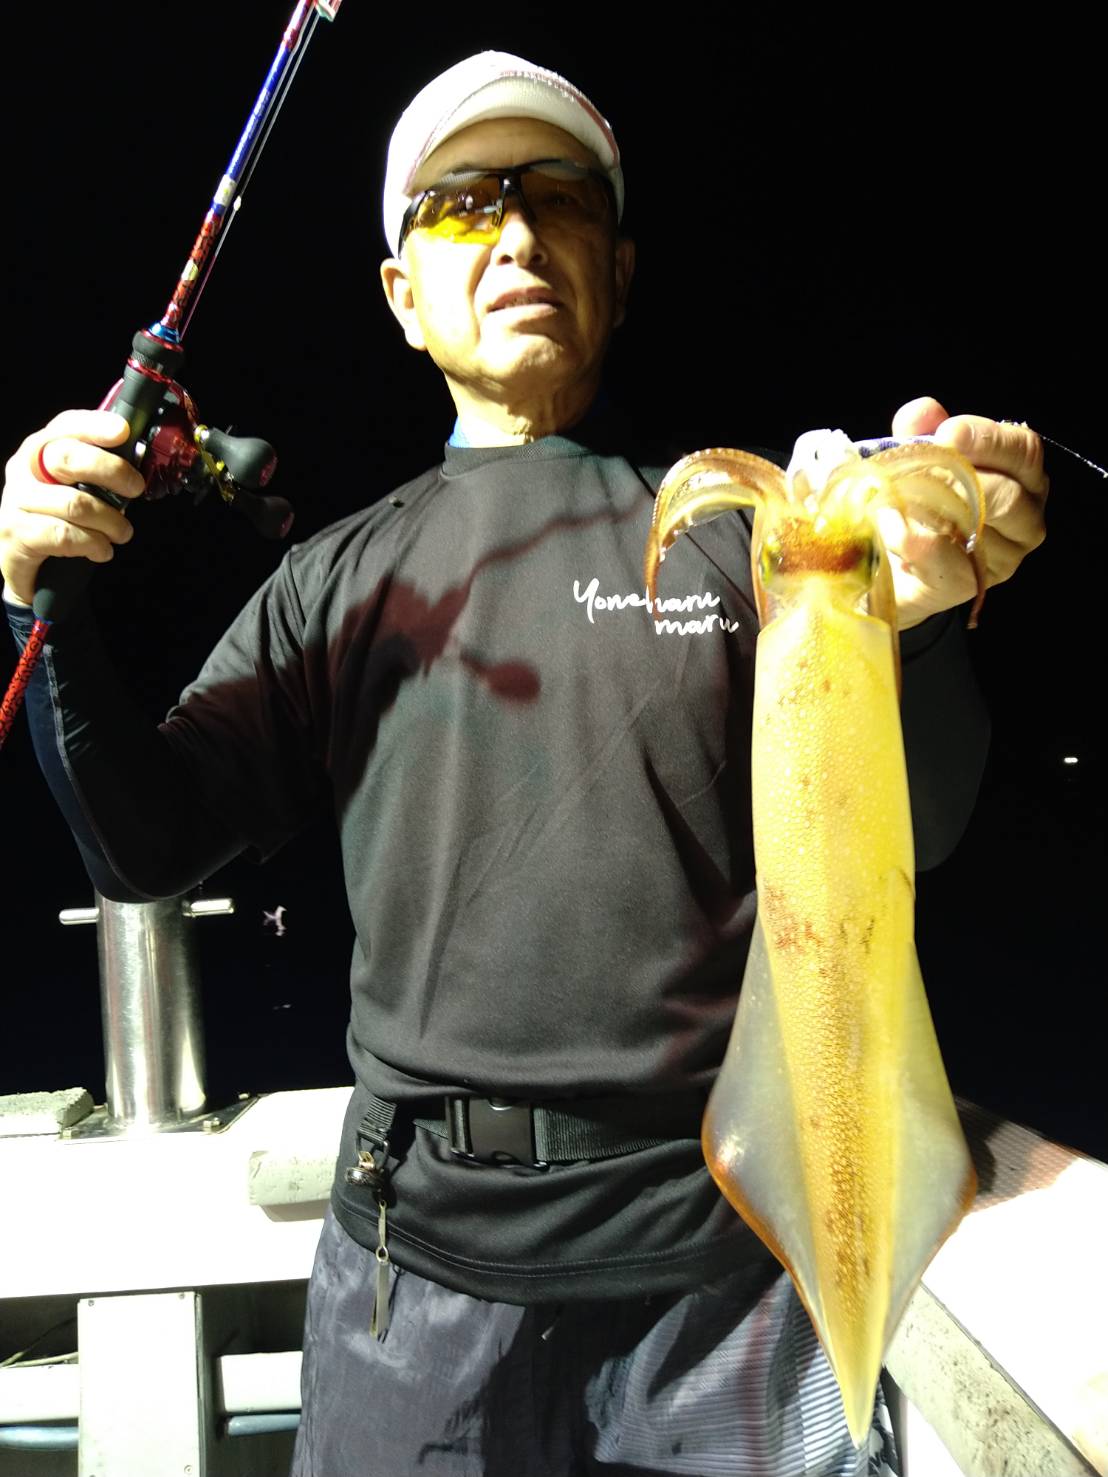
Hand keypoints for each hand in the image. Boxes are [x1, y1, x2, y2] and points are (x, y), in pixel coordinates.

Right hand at [0, 411, 144, 604]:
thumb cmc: (54, 517)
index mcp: (41, 450)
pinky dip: (93, 544)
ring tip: (122, 532)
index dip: (94, 425)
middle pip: (66, 458)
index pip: (65, 426)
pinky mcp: (17, 533)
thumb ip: (97, 473)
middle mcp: (25, 470)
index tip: (122, 431)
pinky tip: (102, 550)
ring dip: (110, 521)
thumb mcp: (73, 486)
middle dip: (111, 471)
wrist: (18, 558)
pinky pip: (65, 535)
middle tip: (135, 488)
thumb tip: (138, 470)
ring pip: (74, 504)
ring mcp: (17, 501)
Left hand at [879, 396, 1047, 628]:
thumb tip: (921, 413)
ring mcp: (1004, 556)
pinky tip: (886, 526)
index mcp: (1024, 476)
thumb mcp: (920, 458)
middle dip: (955, 478)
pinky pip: (940, 555)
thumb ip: (923, 430)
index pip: (1024, 450)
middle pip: (1008, 494)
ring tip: (892, 497)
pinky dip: (907, 536)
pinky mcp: (971, 583)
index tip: (947, 434)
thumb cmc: (918, 503)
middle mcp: (1026, 518)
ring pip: (975, 527)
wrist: (891, 565)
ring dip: (926, 507)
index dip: (987, 438)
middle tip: (914, 471)